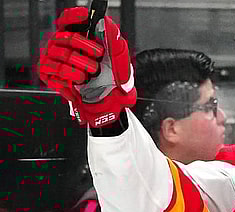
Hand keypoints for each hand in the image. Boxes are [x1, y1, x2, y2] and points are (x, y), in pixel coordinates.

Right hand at [39, 7, 134, 126]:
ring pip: (61, 55)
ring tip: (90, 75)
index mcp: (77, 36)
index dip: (74, 17)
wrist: (109, 102)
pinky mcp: (47, 74)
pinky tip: (79, 84)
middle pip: (66, 37)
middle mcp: (61, 45)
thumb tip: (107, 23)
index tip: (86, 19)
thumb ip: (113, 39)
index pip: (68, 19)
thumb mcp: (119, 58)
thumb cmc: (112, 78)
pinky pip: (55, 73)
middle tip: (98, 57)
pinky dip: (71, 80)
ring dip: (81, 67)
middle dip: (86, 48)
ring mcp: (52, 58)